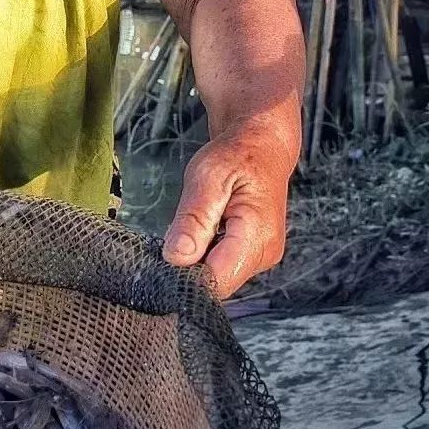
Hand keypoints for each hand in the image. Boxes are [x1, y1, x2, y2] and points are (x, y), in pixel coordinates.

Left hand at [161, 126, 289, 298]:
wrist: (262, 145)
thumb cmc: (236, 155)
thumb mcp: (207, 178)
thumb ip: (193, 219)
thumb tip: (177, 257)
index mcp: (256, 236)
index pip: (215, 281)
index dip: (185, 275)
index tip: (164, 255)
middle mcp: (264, 254)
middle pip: (215, 283)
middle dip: (188, 266)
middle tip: (176, 231)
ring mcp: (261, 257)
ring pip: (217, 276)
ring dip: (196, 259)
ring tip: (192, 225)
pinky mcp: (253, 254)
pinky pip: (222, 266)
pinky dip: (205, 253)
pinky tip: (201, 230)